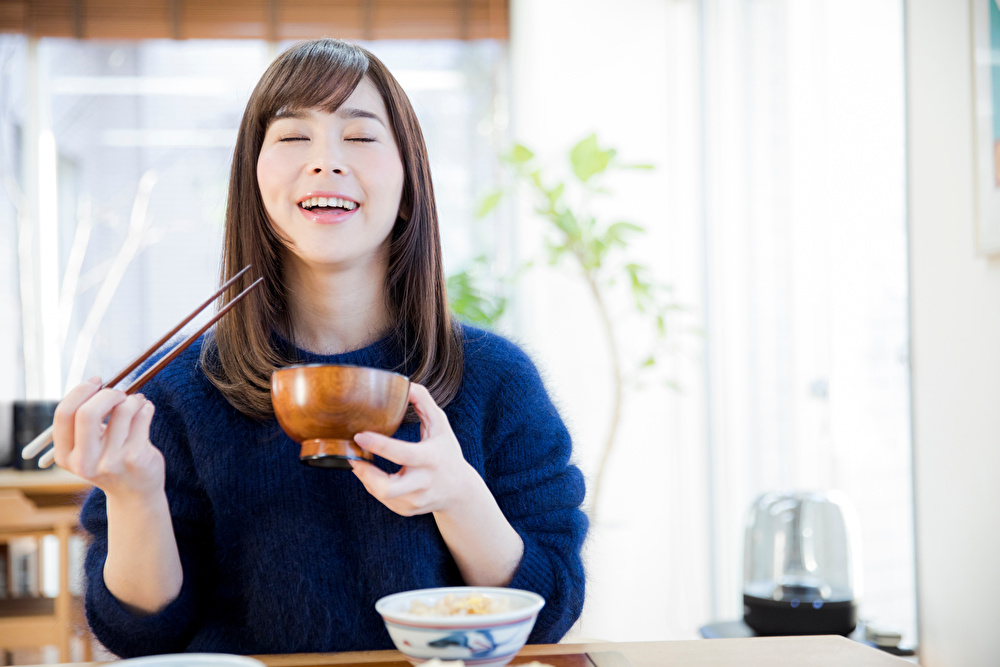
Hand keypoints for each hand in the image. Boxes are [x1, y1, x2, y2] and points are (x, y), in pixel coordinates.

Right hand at [52, 376, 164, 500]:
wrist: (135, 494)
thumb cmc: (110, 461)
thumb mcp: (88, 448)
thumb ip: (85, 421)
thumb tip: (97, 384)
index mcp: (67, 456)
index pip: (64, 414)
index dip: (80, 391)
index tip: (96, 381)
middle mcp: (85, 462)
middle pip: (88, 412)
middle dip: (107, 394)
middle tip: (119, 393)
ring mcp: (111, 461)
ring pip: (122, 410)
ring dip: (132, 400)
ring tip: (136, 403)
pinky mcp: (136, 457)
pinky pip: (142, 416)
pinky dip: (146, 407)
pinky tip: (146, 411)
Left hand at [350, 383, 477, 516]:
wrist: (460, 491)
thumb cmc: (446, 453)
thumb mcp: (440, 425)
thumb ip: (424, 402)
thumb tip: (406, 384)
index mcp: (431, 458)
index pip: (403, 454)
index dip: (379, 445)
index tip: (359, 435)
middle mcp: (423, 482)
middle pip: (388, 488)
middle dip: (366, 475)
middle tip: (353, 458)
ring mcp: (415, 500)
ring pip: (382, 495)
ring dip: (366, 478)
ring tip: (360, 462)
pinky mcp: (407, 510)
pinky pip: (384, 500)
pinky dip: (374, 486)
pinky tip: (373, 474)